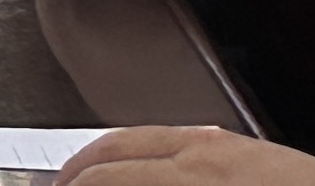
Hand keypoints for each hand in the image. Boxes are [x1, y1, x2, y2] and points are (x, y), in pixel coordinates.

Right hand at [54, 132, 314, 182]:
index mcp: (192, 176)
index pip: (108, 177)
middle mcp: (198, 153)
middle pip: (113, 152)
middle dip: (76, 172)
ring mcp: (218, 143)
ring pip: (137, 138)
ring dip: (101, 157)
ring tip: (82, 177)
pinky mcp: (238, 144)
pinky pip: (169, 136)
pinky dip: (136, 148)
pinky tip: (137, 165)